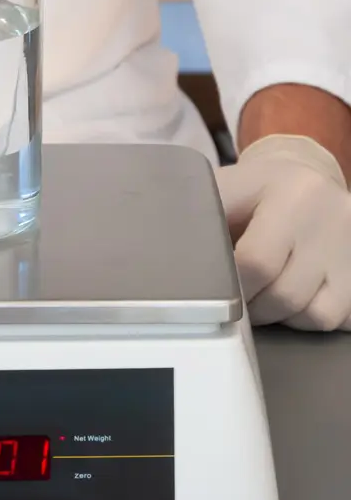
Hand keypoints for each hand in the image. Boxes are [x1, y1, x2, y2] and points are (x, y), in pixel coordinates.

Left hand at [216, 135, 350, 331]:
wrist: (304, 180)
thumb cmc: (251, 192)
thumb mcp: (223, 190)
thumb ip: (197, 219)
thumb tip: (166, 262)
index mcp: (293, 193)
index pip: (256, 262)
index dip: (231, 288)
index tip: (214, 292)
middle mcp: (336, 218)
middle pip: (285, 295)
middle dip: (252, 307)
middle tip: (234, 298)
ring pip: (315, 314)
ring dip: (280, 316)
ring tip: (262, 295)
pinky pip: (337, 319)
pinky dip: (308, 318)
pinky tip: (291, 299)